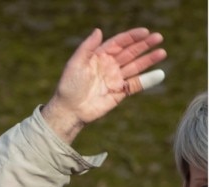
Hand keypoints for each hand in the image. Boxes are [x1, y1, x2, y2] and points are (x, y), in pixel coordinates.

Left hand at [42, 27, 165, 142]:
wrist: (70, 110)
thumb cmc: (69, 86)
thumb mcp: (76, 64)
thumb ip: (87, 47)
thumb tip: (98, 30)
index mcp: (99, 56)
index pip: (118, 43)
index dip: (131, 37)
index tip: (144, 32)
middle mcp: (109, 66)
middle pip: (130, 52)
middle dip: (144, 45)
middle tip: (158, 38)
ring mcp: (116, 78)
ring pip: (136, 66)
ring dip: (149, 59)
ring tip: (162, 52)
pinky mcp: (120, 92)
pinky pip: (136, 84)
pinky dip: (148, 80)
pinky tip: (159, 73)